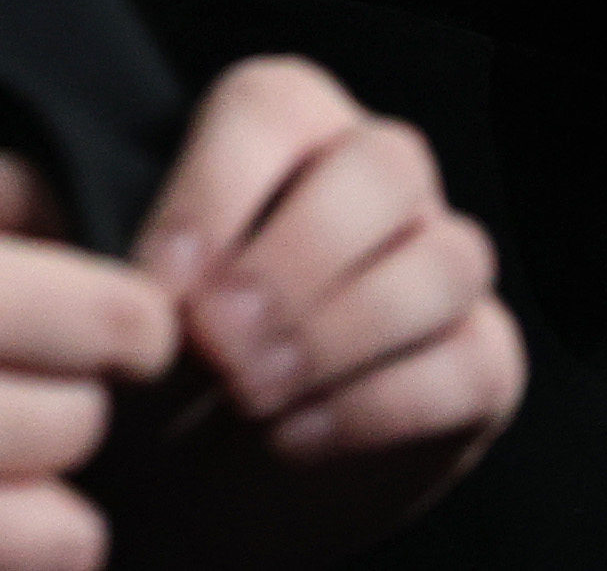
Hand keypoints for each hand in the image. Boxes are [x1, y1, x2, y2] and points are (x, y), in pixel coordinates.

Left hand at [106, 58, 518, 561]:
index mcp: (286, 129)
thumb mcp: (125, 320)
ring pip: (446, 258)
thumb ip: (140, 286)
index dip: (215, 193)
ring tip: (250, 397)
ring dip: (342, 333)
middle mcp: (377, 179)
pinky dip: (379, 404)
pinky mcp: (481, 363)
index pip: (272, 109)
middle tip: (219, 347)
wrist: (194, 496)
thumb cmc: (156, 377)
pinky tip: (293, 437)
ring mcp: (442, 268)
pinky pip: (471, 359)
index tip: (162, 290)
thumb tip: (161, 292)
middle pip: (384, 166)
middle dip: (296, 262)